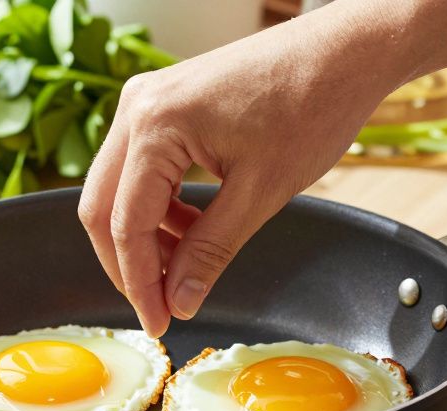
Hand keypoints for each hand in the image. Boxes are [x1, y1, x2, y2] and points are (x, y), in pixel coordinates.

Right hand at [77, 7, 406, 336]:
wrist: (344, 51)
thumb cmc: (313, 103)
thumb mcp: (262, 193)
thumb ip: (211, 251)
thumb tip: (179, 300)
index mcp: (155, 124)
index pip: (125, 223)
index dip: (139, 282)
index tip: (158, 322)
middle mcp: (137, 108)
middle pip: (102, 208)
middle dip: (130, 264)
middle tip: (160, 306)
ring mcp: (145, 103)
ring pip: (117, 191)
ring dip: (146, 237)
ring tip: (188, 267)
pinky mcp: (161, 106)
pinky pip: (140, 171)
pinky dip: (159, 209)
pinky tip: (193, 230)